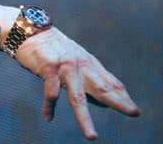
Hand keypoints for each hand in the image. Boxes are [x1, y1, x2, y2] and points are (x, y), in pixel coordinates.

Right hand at [14, 28, 140, 139]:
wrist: (28, 29)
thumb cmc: (50, 46)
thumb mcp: (74, 59)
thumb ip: (89, 77)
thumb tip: (105, 102)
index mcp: (88, 63)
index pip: (110, 82)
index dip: (122, 96)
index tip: (134, 110)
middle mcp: (80, 65)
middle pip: (101, 88)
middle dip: (118, 102)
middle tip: (134, 113)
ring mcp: (65, 66)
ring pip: (77, 97)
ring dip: (85, 118)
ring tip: (92, 136)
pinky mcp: (49, 67)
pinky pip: (51, 93)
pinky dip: (49, 106)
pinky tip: (49, 117)